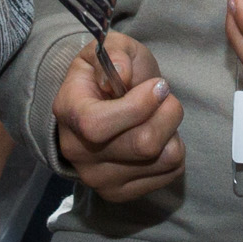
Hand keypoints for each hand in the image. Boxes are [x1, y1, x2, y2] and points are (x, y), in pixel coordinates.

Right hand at [53, 32, 181, 203]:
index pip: (99, 124)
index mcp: (68, 111)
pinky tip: (159, 136)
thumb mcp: (111, 48)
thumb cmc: (108, 74)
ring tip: (160, 116)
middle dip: (168, 113)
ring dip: (173, 131)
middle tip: (165, 95)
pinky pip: (170, 172)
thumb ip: (116, 53)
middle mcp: (77, 152)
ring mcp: (98, 178)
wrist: (100, 105)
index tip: (158, 86)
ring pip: (162, 159)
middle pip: (142, 145)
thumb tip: (121, 75)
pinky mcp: (120, 193)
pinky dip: (174, 149)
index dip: (138, 107)